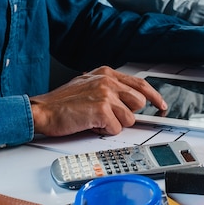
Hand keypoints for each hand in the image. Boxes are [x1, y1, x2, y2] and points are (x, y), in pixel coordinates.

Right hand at [30, 66, 166, 136]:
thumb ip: (109, 88)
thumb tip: (129, 100)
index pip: (140, 84)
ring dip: (114, 124)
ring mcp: (106, 94)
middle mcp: (108, 81)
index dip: (154, 96)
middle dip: (127, 113)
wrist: (42, 111)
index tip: (161, 105)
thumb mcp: (88, 84)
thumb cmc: (62, 102)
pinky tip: (91, 124)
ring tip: (96, 120)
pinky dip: (104, 131)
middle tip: (110, 117)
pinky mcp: (102, 110)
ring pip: (129, 118)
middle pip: (139, 102)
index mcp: (106, 73)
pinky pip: (116, 128)